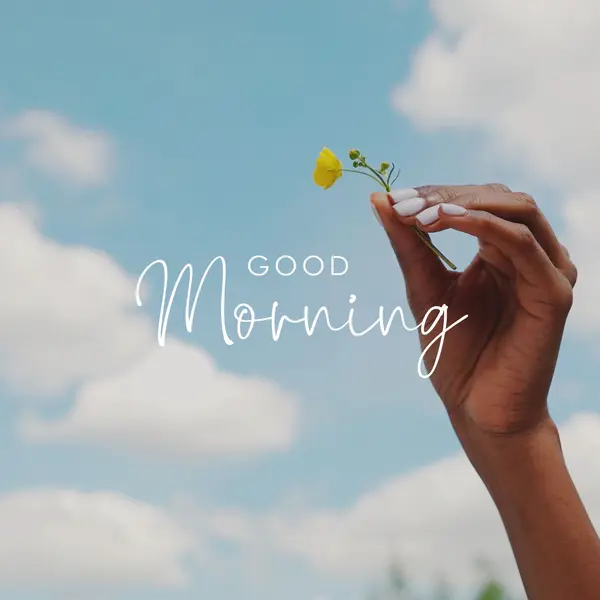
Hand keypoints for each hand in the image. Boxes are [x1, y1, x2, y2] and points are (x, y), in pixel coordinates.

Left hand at [371, 184, 576, 439]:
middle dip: (447, 195)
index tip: (393, 198)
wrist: (476, 407)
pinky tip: (445, 221)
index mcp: (501, 252)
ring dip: (464, 204)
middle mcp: (529, 255)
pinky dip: (483, 226)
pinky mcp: (553, 293)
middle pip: (497, 197)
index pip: (477, 202)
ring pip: (516, 210)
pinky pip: (522, 244)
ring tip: (420, 213)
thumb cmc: (454, 353)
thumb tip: (379, 198)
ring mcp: (546, 271)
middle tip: (403, 203)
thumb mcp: (425, 288)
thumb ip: (408, 244)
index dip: (436, 194)